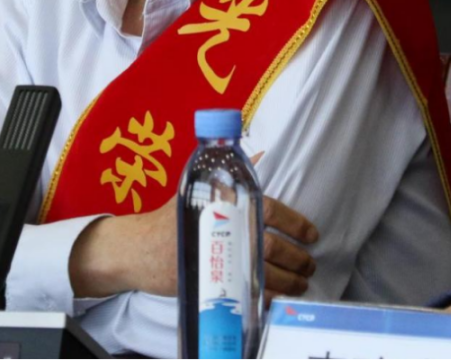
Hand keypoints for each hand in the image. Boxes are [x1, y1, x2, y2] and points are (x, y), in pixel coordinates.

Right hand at [69, 191, 317, 299]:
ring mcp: (219, 258)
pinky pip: (249, 293)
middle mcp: (225, 229)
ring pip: (266, 272)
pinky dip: (269, 296)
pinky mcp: (212, 282)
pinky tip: (279, 296)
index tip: (312, 235)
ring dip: (290, 281)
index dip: (296, 223)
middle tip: (309, 265)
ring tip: (300, 283)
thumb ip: (231, 174)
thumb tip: (260, 152)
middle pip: (273, 246)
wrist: (139, 249)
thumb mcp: (199, 189)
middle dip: (298, 258)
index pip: (271, 210)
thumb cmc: (171, 219)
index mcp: (225, 203)